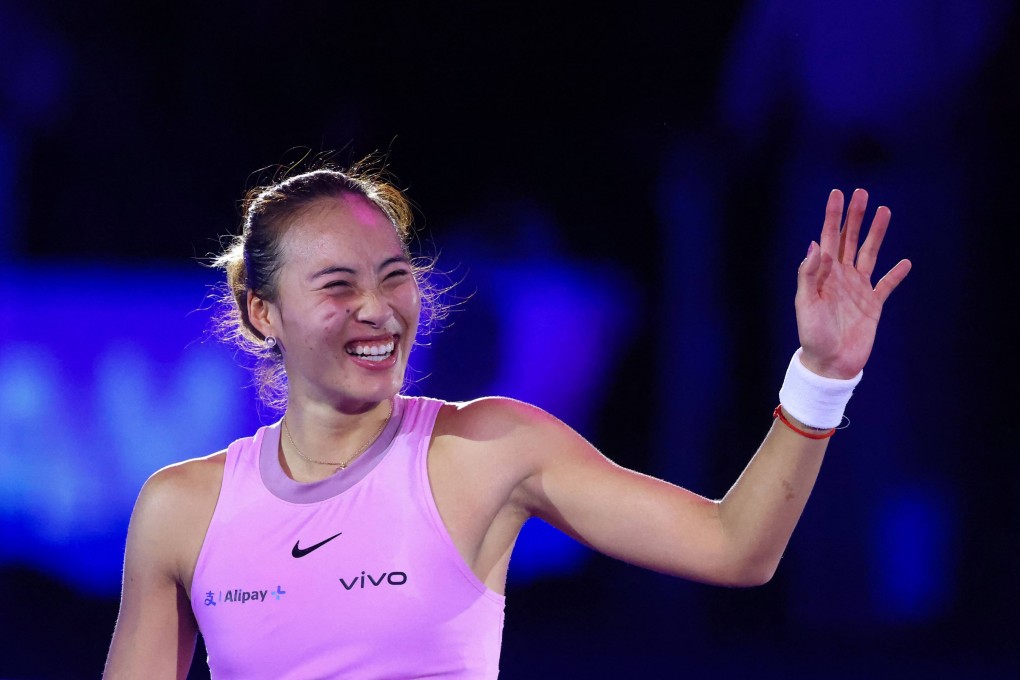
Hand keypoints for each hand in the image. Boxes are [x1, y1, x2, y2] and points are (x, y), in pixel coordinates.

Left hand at [795, 189, 911, 378]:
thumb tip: (816, 244)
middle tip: (861, 192)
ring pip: (869, 254)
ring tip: (885, 211)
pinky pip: (886, 286)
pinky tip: (904, 263)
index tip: (837, 194)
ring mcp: (858, 290)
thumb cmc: (812, 335)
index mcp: (823, 275)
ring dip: (876, 234)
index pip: (828, 238)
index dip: (833, 216)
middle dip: (855, 217)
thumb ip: (809, 275)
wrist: (829, 364)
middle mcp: (841, 277)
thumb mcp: (805, 304)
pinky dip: (896, 274)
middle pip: (850, 240)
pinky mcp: (873, 305)